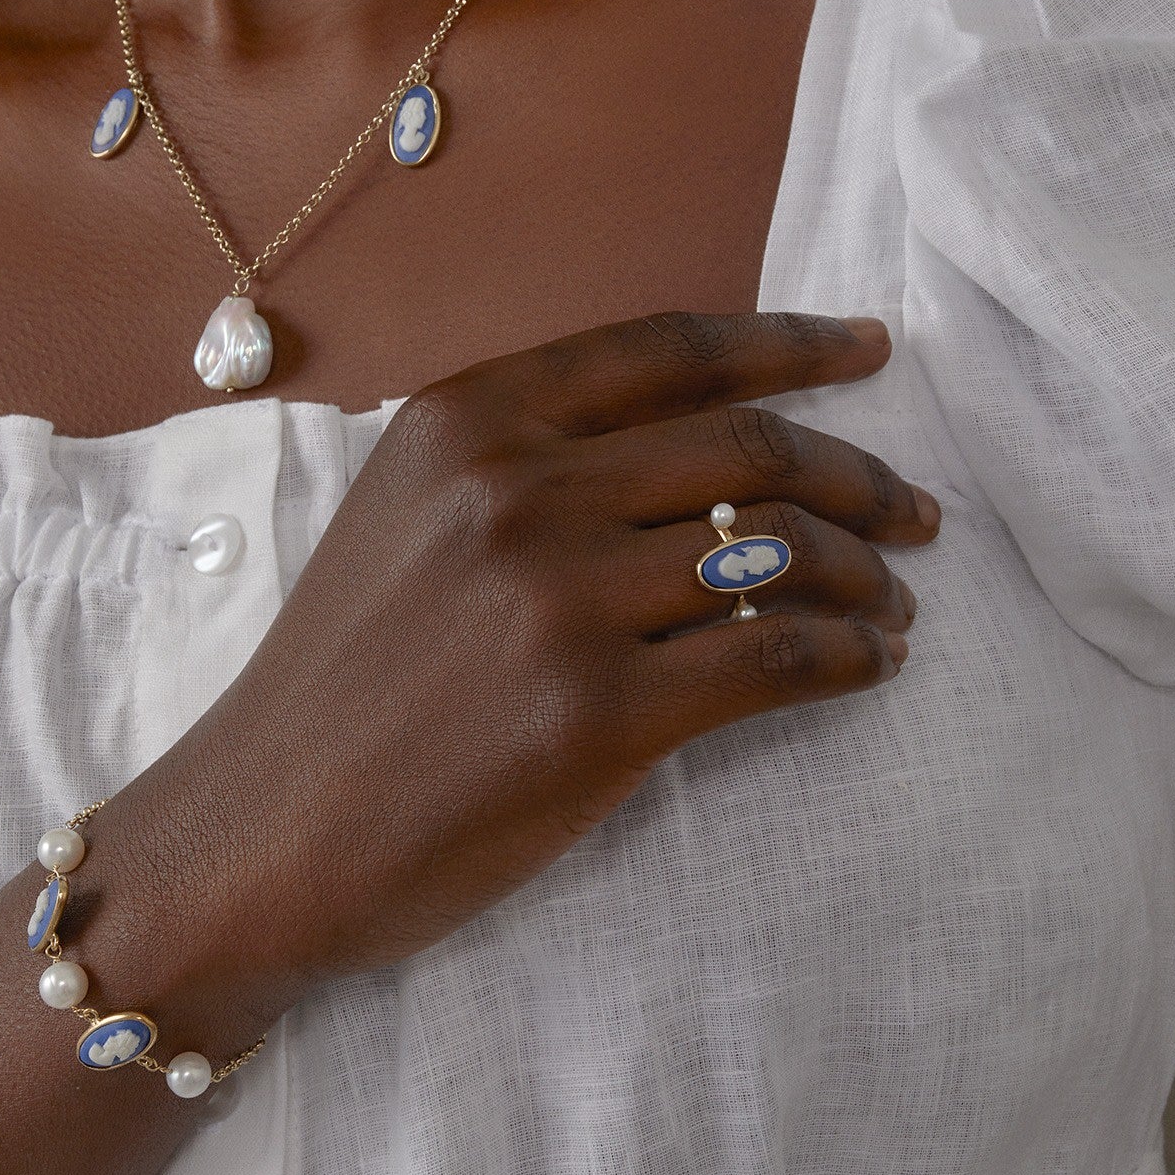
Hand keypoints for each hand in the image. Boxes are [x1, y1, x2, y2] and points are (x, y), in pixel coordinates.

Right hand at [138, 312, 939, 984]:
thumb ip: (534, 457)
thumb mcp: (412, 515)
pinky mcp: (596, 714)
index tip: (870, 350)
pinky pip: (778, 656)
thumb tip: (706, 445)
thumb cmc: (344, 678)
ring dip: (867, 574)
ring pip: (781, 549)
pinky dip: (850, 654)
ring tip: (896, 603)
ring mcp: (558, 597)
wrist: (260, 832)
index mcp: (473, 417)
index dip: (792, 342)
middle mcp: (519, 485)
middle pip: (750, 446)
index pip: (674, 349)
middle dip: (861, 476)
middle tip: (914, 513)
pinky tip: (871, 664)